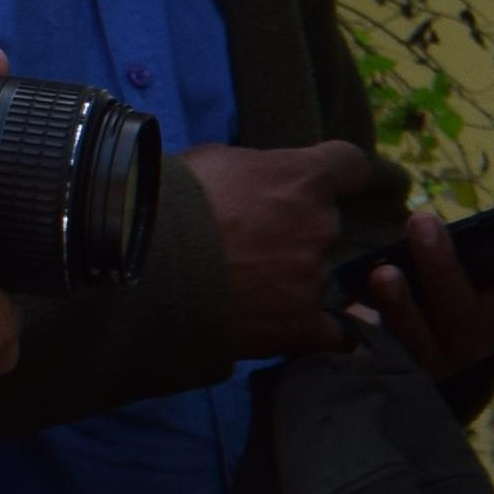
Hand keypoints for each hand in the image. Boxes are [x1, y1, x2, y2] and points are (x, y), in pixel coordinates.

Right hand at [182, 137, 378, 358]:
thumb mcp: (212, 161)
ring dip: (290, 277)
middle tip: (252, 242)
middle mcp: (321, 225)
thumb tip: (251, 182)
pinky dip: (316, 330)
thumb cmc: (170, 200)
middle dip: (296, 231)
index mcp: (304, 178)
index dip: (338, 174)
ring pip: (316, 274)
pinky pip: (330, 332)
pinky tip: (296, 328)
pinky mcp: (299, 323)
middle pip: (325, 226)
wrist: (142, 262)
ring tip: (242, 286)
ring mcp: (313, 277)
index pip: (351, 166)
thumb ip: (250, 171)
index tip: (323, 184)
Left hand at [357, 205, 493, 382]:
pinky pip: (375, 346)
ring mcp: (429, 356)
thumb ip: (487, 245)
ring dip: (400, 302)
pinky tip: (351, 297)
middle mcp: (473, 337)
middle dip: (442, 267)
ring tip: (383, 272)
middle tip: (422, 220)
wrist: (392, 348)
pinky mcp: (388, 365)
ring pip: (416, 334)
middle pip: (463, 310)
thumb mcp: (475, 270)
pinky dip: (362, 321)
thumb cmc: (443, 288)